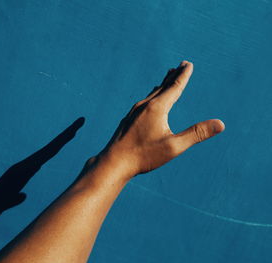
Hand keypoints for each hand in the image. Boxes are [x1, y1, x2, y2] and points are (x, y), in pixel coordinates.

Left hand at [99, 61, 224, 178]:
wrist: (113, 162)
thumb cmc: (144, 156)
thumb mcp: (174, 147)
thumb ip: (196, 134)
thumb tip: (220, 124)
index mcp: (156, 108)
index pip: (174, 88)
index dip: (183, 76)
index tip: (188, 64)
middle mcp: (144, 106)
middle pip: (162, 87)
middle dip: (173, 76)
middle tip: (181, 65)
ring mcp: (133, 112)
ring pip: (151, 94)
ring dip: (162, 85)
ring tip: (166, 78)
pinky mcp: (128, 120)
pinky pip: (143, 102)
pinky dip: (151, 96)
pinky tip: (148, 102)